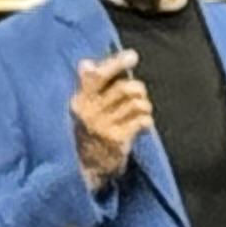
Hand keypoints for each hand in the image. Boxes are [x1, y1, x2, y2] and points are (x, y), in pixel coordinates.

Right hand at [70, 49, 152, 191]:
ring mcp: (103, 127)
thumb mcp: (82, 109)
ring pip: (136, 103)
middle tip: (140, 93)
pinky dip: (146, 120)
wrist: (84, 170)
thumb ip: (87, 87)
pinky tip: (143, 124)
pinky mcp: (117, 140)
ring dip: (144, 105)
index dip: (116, 63)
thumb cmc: (87, 132)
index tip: (132, 56)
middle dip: (138, 89)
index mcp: (79, 101)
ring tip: (141, 110)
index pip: (96, 76)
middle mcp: (89, 113)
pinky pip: (141, 121)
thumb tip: (86, 63)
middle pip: (123, 88)